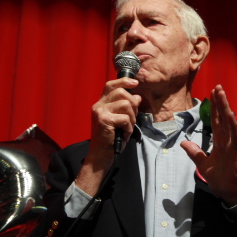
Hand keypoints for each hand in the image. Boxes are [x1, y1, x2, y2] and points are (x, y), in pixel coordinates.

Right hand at [76, 77, 140, 195]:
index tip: (135, 82)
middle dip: (133, 104)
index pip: (111, 85)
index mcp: (101, 104)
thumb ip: (126, 108)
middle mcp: (98, 106)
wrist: (100, 155)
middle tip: (132, 117)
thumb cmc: (111, 138)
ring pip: (125, 104)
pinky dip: (129, 127)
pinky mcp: (104, 121)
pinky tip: (125, 134)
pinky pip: (125, 118)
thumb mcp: (119, 120)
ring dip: (132, 118)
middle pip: (121, 92)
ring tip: (127, 128)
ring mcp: (100, 112)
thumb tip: (137, 96)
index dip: (124, 81)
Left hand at [181, 85, 236, 206]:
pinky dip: (234, 125)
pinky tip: (230, 115)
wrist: (228, 193)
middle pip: (223, 118)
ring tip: (222, 94)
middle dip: (220, 102)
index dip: (215, 108)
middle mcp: (228, 140)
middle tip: (217, 87)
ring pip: (230, 123)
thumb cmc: (220, 179)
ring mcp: (234, 145)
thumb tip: (183, 142)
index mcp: (220, 142)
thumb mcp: (202, 164)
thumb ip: (194, 152)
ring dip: (226, 108)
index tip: (212, 94)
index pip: (217, 121)